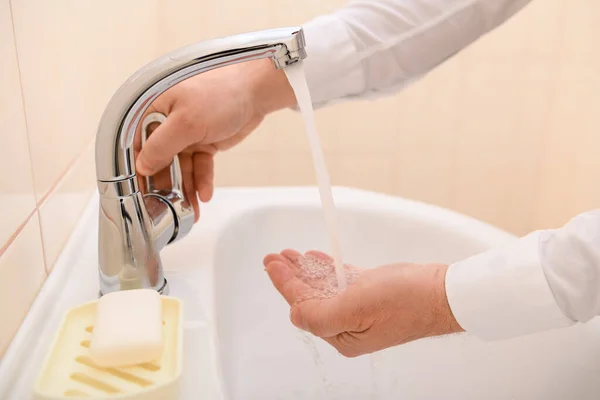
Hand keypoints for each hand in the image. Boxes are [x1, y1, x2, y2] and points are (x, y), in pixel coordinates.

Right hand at [134, 58, 295, 218]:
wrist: (256, 91)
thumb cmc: (220, 93)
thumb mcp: (185, 122)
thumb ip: (161, 146)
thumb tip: (142, 166)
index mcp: (154, 110)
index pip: (137, 145)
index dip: (139, 170)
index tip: (141, 194)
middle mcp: (167, 123)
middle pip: (159, 161)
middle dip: (165, 186)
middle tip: (168, 210)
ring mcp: (186, 134)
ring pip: (181, 167)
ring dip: (185, 189)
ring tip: (191, 211)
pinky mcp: (204, 142)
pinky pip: (199, 166)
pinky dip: (202, 180)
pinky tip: (205, 195)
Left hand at [263, 250, 463, 356]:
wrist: (442, 292)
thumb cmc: (405, 301)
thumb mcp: (355, 309)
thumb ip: (319, 315)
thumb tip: (294, 313)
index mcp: (342, 335)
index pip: (304, 307)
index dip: (285, 284)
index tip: (272, 263)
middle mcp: (348, 325)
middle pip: (311, 297)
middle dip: (291, 275)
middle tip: (274, 256)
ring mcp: (360, 309)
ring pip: (324, 286)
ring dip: (305, 269)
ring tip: (289, 254)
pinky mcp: (372, 294)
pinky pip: (341, 280)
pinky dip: (326, 268)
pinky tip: (314, 258)